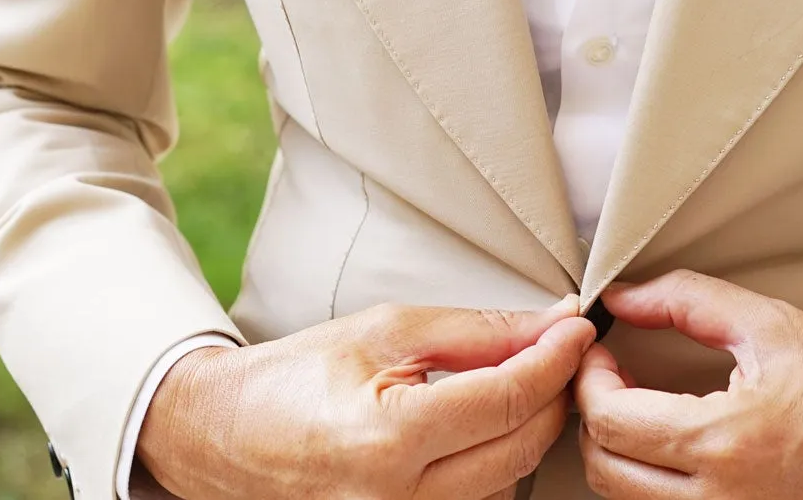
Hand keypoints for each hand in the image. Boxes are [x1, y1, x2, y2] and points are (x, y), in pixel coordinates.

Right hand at [137, 296, 596, 499]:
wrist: (225, 437)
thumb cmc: (296, 379)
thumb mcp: (386, 331)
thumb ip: (476, 331)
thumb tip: (550, 322)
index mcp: (389, 439)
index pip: (508, 399)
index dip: (555, 357)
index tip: (577, 327)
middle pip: (521, 446)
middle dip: (552, 392)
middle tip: (558, 348)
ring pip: (508, 480)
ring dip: (526, 428)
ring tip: (515, 381)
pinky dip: (494, 461)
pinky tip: (484, 425)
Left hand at [575, 271, 802, 499]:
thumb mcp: (772, 325)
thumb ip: (688, 301)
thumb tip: (624, 295)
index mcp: (723, 440)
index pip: (609, 419)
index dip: (589, 378)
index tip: (600, 354)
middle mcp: (720, 498)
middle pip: (605, 469)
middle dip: (595, 417)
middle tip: (613, 381)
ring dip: (621, 453)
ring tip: (643, 412)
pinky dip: (654, 484)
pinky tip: (674, 451)